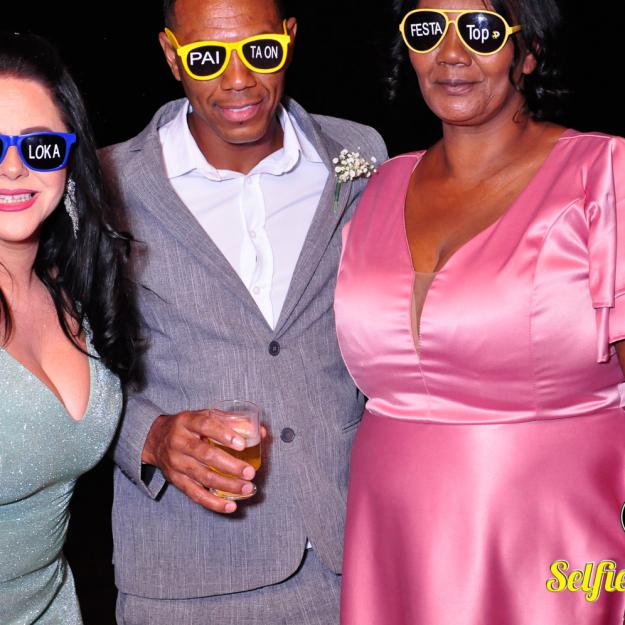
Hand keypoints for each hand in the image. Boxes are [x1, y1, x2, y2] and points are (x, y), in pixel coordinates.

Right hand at [142, 409, 257, 512]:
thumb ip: (232, 421)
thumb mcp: (204, 416)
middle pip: (205, 454)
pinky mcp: (177, 480)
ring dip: (227, 485)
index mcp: (187, 421)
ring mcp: (176, 463)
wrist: (156, 439)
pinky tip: (229, 506)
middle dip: (230, 465)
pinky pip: (195, 494)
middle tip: (250, 472)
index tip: (243, 445)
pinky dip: (213, 502)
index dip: (224, 434)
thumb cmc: (189, 427)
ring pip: (202, 476)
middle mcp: (179, 442)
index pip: (205, 425)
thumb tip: (261, 432)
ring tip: (247, 488)